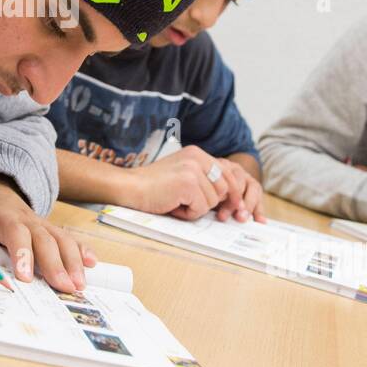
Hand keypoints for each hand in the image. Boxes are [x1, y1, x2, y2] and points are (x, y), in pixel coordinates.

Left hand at [0, 172, 95, 291]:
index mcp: (1, 217)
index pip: (15, 232)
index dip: (22, 254)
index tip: (25, 278)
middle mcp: (25, 219)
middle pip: (43, 239)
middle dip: (55, 264)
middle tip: (64, 287)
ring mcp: (41, 223)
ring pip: (60, 238)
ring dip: (72, 262)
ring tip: (79, 284)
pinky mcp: (51, 229)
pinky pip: (69, 237)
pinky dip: (81, 249)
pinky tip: (92, 262)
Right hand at [127, 146, 257, 221]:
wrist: (130, 187)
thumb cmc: (153, 186)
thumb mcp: (182, 174)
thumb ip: (203, 178)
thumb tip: (229, 196)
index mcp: (197, 153)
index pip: (228, 173)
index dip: (233, 192)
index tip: (236, 206)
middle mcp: (198, 158)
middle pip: (224, 189)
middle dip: (209, 203)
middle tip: (188, 205)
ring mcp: (193, 170)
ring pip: (212, 202)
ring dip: (195, 208)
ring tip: (175, 202)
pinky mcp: (188, 184)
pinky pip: (200, 209)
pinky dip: (187, 213)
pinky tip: (172, 205)